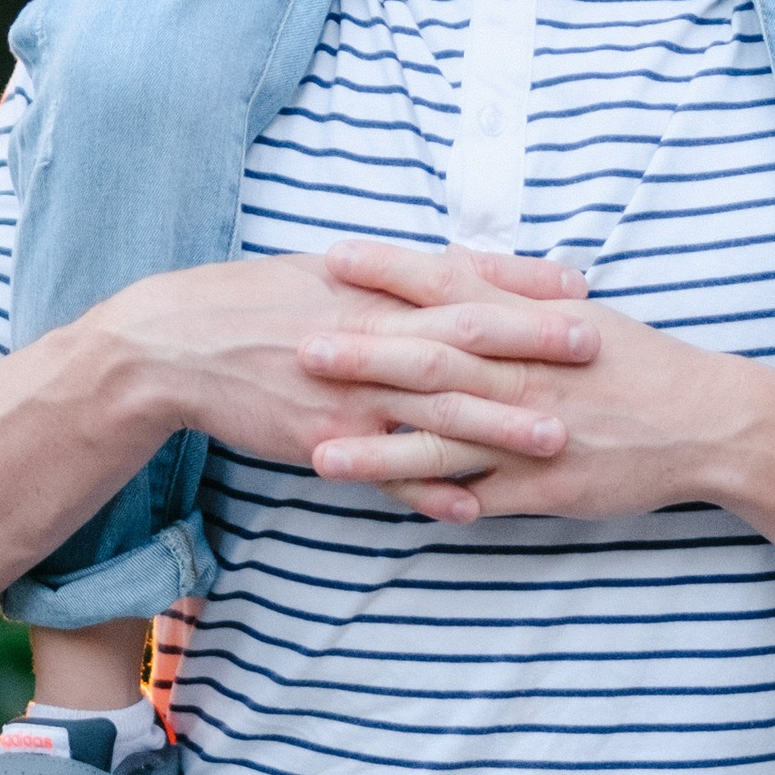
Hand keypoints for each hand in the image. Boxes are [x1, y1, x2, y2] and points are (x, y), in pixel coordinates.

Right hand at [110, 249, 588, 506]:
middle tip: (595, 348)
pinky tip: (472, 509)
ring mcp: (348, 392)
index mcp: (372, 290)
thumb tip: (462, 265)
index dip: (522, 285)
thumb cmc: (260, 303)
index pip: (461, 281)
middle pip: (462, 339)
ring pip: (433, 411)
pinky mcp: (324, 441)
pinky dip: (429, 490)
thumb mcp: (330, 274)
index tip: (582, 286)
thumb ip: (400, 275)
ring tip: (555, 437)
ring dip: (497, 425)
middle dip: (530, 344)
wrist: (179, 346)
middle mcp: (368, 336)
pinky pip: (385, 472)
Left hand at [305, 258, 745, 525]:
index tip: (333, 257)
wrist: (704, 423)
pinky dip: (436, 504)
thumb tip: (451, 259)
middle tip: (300, 348)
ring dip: (379, 448)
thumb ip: (508, 288)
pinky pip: (481, 498)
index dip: (390, 272)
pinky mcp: (543, 489)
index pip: (448, 289)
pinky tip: (387, 510)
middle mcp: (524, 377)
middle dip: (365, 357)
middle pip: (434, 363)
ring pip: (445, 443)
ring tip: (318, 453)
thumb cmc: (634, 361)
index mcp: (528, 326)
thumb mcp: (572, 311)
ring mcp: (531, 437)